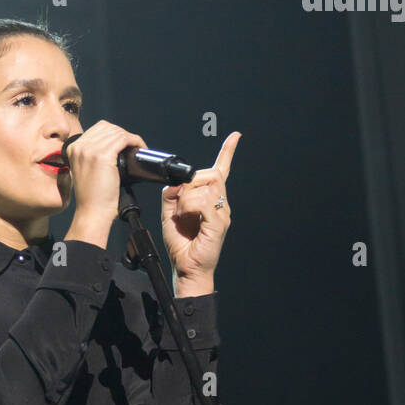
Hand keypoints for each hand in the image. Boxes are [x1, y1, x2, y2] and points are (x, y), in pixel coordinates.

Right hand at [65, 120, 146, 225]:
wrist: (92, 212)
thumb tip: (115, 146)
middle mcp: (80, 147)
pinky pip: (123, 139)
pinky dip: (135, 141)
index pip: (98, 129)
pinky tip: (139, 148)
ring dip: (130, 138)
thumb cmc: (93, 198)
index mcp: (74, 149)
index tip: (123, 143)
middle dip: (122, 134)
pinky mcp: (103, 156)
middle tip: (132, 146)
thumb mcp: (87, 171)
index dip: (114, 133)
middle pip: (107, 127)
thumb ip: (94, 156)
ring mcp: (90, 150)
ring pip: (117, 132)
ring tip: (137, 148)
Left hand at [161, 132, 240, 288]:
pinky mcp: (219, 222)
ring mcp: (222, 212)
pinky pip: (203, 200)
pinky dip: (189, 205)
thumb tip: (176, 182)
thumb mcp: (169, 214)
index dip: (227, 153)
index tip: (235, 137)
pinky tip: (186, 216)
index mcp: (210, 200)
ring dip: (186, 197)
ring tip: (182, 214)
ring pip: (206, 185)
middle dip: (190, 183)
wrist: (186, 268)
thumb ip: (172, 194)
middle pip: (210, 174)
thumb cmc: (181, 244)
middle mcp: (220, 204)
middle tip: (180, 204)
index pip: (221, 171)